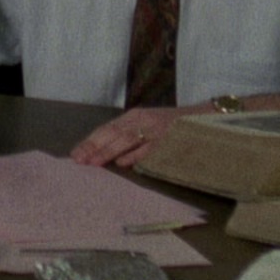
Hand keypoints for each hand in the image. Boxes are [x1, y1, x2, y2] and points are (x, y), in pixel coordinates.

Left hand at [71, 107, 189, 167]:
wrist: (204, 117)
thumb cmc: (172, 126)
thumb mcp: (147, 127)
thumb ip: (129, 139)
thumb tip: (109, 157)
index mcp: (134, 116)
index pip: (106, 129)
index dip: (90, 141)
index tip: (75, 155)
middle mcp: (141, 119)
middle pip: (112, 133)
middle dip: (93, 147)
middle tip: (78, 161)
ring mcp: (155, 128)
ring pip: (126, 139)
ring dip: (108, 151)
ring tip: (94, 163)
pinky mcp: (168, 138)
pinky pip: (148, 147)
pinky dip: (135, 155)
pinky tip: (122, 163)